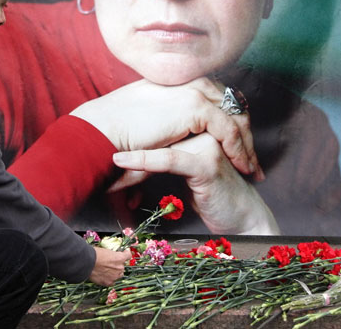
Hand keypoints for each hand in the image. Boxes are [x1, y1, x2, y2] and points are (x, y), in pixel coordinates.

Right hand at [70, 77, 262, 179]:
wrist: (103, 127)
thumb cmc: (119, 126)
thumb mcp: (153, 115)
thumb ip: (172, 114)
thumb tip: (181, 128)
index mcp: (183, 78)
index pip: (221, 97)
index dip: (233, 120)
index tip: (239, 144)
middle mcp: (192, 79)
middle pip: (234, 105)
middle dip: (246, 132)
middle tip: (252, 159)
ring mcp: (195, 89)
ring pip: (236, 117)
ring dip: (246, 144)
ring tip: (250, 168)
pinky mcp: (195, 106)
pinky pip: (228, 130)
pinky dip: (238, 149)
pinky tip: (240, 166)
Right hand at [88, 247, 130, 285]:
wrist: (87, 263)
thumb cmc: (95, 254)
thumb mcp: (106, 251)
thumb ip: (113, 256)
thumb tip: (112, 256)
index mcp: (120, 258)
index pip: (128, 255)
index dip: (125, 254)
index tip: (124, 253)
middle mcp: (120, 268)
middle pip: (122, 267)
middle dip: (117, 265)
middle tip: (110, 264)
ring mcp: (115, 276)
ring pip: (118, 275)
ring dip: (114, 273)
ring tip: (106, 271)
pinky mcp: (109, 283)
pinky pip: (112, 281)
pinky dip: (109, 279)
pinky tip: (103, 276)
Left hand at [110, 133, 278, 234]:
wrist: (242, 219)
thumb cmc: (211, 195)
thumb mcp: (183, 169)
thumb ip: (164, 154)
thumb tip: (125, 153)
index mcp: (200, 121)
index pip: (159, 120)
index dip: (131, 133)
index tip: (103, 144)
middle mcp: (205, 126)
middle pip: (158, 129)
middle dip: (127, 142)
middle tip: (97, 152)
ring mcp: (208, 141)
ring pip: (160, 142)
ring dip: (130, 158)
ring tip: (105, 166)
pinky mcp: (206, 162)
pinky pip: (168, 158)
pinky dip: (141, 161)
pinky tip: (120, 163)